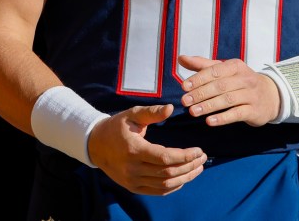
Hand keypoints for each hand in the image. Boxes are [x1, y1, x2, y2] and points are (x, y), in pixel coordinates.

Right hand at [88, 103, 205, 195]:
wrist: (95, 145)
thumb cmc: (116, 127)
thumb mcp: (132, 114)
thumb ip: (152, 112)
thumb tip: (171, 108)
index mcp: (134, 150)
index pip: (165, 158)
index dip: (185, 156)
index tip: (199, 150)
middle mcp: (133, 169)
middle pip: (168, 173)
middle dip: (189, 166)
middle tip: (203, 157)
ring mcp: (132, 181)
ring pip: (165, 185)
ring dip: (185, 177)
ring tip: (199, 167)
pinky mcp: (133, 187)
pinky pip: (157, 191)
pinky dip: (173, 187)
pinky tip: (185, 177)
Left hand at [178, 55, 280, 126]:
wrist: (270, 96)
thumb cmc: (240, 82)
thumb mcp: (225, 70)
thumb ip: (203, 65)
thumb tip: (181, 58)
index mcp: (236, 66)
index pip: (215, 71)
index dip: (199, 78)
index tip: (183, 86)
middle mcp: (245, 78)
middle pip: (220, 86)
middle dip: (201, 93)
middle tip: (184, 101)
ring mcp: (251, 95)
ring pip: (228, 100)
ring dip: (209, 106)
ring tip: (193, 112)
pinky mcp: (254, 110)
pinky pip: (237, 114)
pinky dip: (223, 118)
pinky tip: (210, 121)